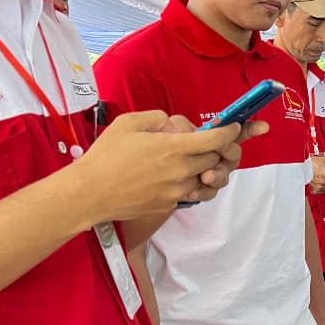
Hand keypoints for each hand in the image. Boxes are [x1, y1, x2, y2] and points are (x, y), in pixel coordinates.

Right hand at [77, 111, 253, 221]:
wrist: (90, 193)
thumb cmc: (106, 156)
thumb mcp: (129, 123)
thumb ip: (159, 119)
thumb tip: (175, 125)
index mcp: (174, 148)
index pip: (217, 140)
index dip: (231, 132)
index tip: (234, 127)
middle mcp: (182, 171)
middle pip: (217, 160)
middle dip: (220, 150)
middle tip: (213, 143)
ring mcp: (178, 191)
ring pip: (208, 180)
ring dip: (209, 170)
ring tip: (199, 162)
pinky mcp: (171, 205)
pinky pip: (192, 195)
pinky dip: (194, 185)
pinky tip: (181, 178)